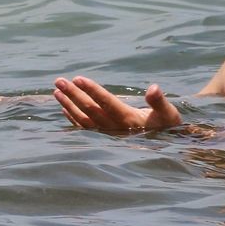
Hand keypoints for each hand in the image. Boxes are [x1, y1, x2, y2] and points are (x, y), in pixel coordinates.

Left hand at [52, 77, 180, 133]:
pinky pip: (84, 128)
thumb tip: (154, 87)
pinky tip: (64, 108)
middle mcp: (114, 128)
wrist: (165, 146)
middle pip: (90, 109)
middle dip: (73, 94)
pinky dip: (72, 118)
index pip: (106, 103)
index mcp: (128, 119)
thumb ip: (159, 101)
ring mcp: (106, 134)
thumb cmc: (165, 125)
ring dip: (68, 104)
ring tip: (57, 91)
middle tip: (59, 81)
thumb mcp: (168, 114)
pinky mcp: (103, 138)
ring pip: (83, 119)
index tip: (77, 79)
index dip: (92, 90)